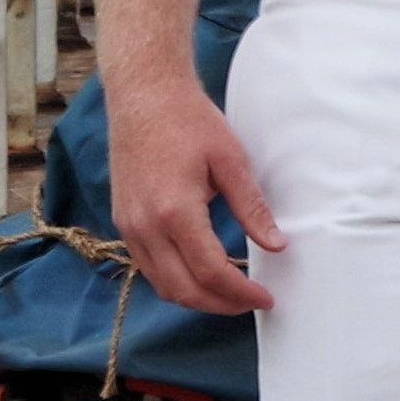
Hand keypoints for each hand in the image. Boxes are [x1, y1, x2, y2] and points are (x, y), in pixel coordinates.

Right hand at [107, 81, 286, 315]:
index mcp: (175, 211)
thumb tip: (276, 244)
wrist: (143, 95)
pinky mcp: (122, 222)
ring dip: (197, 298)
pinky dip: (175, 281)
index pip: (211, 272)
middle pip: (184, 290)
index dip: (241, 293)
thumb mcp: (230, 160)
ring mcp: (129, 227)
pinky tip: (199, 273)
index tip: (265, 297)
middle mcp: (145, 227)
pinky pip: (148, 268)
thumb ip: (252, 207)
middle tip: (251, 302)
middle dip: (221, 305)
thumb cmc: (188, 121)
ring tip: (229, 293)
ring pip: (162, 285)